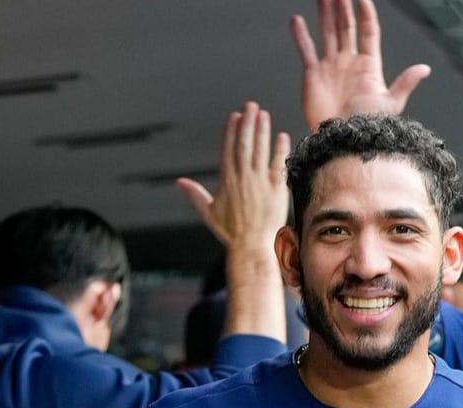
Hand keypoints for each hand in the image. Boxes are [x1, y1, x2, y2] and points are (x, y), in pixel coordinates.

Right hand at [176, 102, 289, 253]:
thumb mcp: (209, 212)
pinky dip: (280, 150)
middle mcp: (243, 178)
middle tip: (250, 106)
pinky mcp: (276, 189)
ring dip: (262, 130)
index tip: (235, 116)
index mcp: (227, 181)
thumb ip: (195, 194)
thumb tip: (180, 183)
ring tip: (263, 114)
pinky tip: (282, 137)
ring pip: (260, 149)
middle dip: (247, 122)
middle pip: (244, 143)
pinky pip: (278, 164)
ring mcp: (260, 182)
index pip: (228, 149)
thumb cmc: (231, 233)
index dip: (231, 131)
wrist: (252, 247)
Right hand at [291, 0, 429, 128]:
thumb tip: (425, 68)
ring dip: (325, 14)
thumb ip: (405, 83)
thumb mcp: (390, 103)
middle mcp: (349, 63)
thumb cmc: (368, 127)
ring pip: (327, 33)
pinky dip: (301, 36)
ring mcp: (331, 67)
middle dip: (343, 7)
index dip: (366, 13)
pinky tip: (296, 20)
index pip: (368, 32)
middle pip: (347, 27)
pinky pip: (306, 51)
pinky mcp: (313, 76)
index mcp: (368, 66)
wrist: (344, 142)